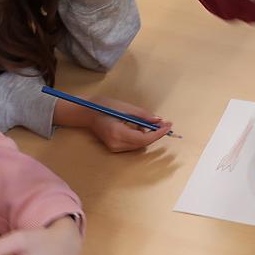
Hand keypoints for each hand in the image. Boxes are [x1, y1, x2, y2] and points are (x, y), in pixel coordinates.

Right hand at [53, 96, 173, 152]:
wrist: (86, 113)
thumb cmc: (104, 106)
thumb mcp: (125, 107)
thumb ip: (143, 115)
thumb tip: (159, 121)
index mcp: (117, 133)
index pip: (144, 139)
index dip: (158, 133)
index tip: (168, 125)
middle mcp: (116, 144)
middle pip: (143, 143)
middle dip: (155, 134)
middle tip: (164, 123)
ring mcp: (114, 148)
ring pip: (139, 145)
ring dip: (148, 135)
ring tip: (149, 123)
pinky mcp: (114, 148)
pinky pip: (133, 144)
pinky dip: (140, 137)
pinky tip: (138, 127)